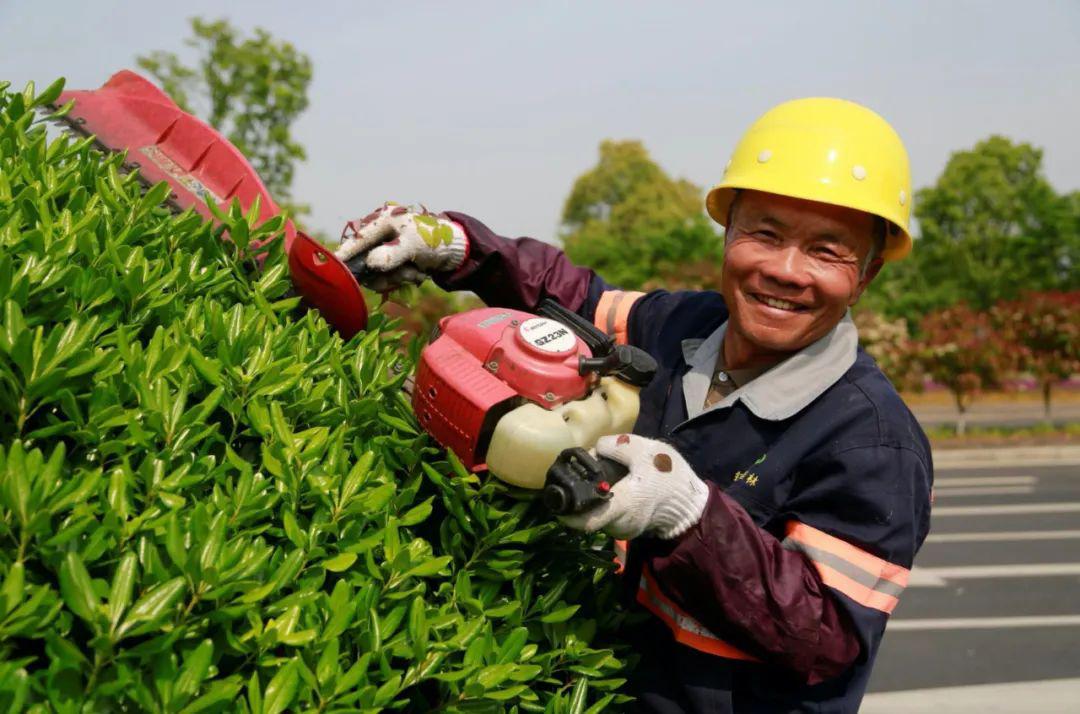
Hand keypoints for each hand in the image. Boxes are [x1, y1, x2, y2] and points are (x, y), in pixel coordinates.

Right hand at [335, 203, 467, 290]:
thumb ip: (393, 253)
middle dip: (387, 272)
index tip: (334, 265)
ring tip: (416, 272)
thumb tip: (371, 263)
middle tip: (407, 274)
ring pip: (377, 273)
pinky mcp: (393, 263)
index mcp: (383, 222)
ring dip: (398, 277)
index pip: (358, 239)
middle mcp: (381, 235)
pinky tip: (418, 273)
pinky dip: (403, 279)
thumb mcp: (414, 245)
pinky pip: (388, 278)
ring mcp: (386, 250)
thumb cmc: (435, 239)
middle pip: (365, 261)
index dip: (345, 253)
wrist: (456, 251)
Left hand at [559, 434, 708, 539]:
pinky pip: (608, 516)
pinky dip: (605, 503)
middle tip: (583, 473)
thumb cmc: (669, 477)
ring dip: (594, 498)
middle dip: (581, 495)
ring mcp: (623, 529)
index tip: (557, 499)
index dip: (567, 513)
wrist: (692, 504)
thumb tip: (595, 449)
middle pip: (588, 513)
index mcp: (622, 505)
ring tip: (602, 477)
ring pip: (597, 514)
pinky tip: (614, 487)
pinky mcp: (628, 528)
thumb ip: (617, 446)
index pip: (586, 520)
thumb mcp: (646, 451)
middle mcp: (618, 523)